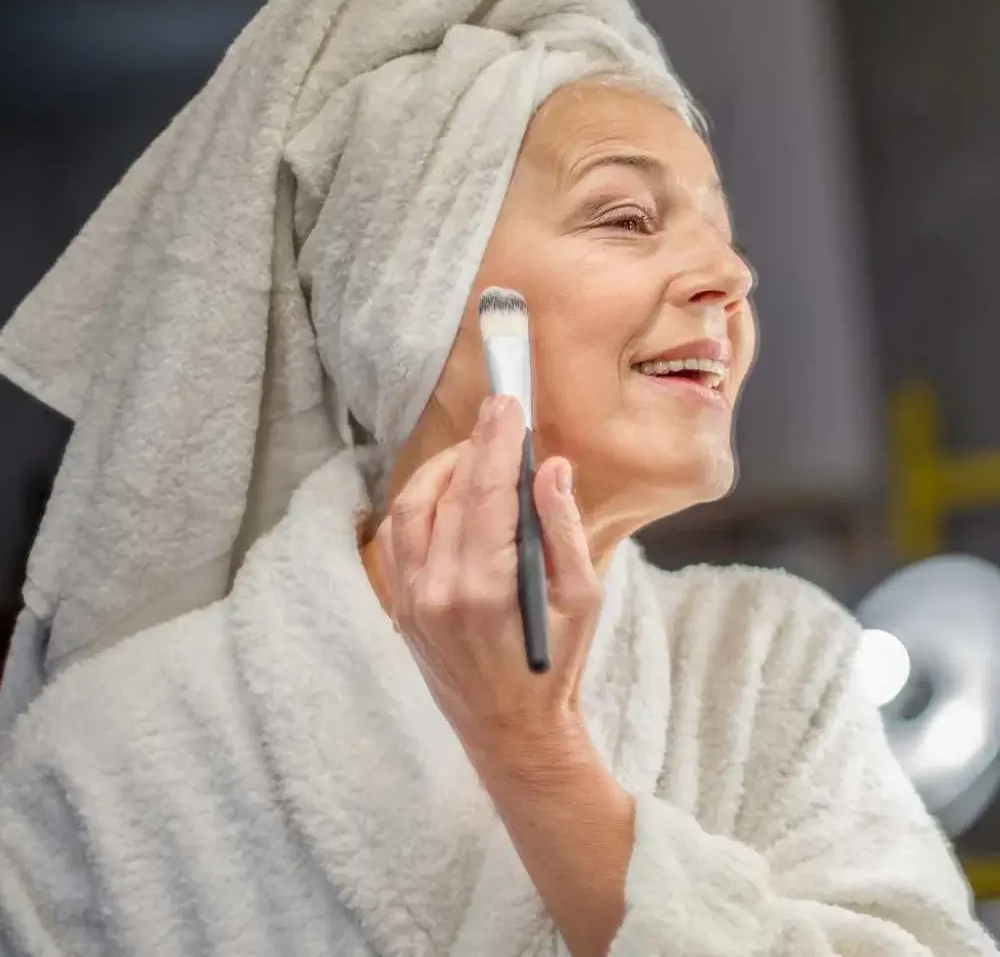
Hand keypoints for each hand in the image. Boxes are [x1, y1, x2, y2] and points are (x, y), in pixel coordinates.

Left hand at [376, 395, 602, 766]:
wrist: (509, 731)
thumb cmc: (555, 666)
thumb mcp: (582, 599)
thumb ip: (562, 529)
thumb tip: (548, 467)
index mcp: (487, 586)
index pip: (485, 490)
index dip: (496, 439)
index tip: (507, 401)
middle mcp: (438, 588)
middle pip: (447, 491)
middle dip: (472, 444)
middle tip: (498, 418)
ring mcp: (411, 598)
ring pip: (410, 507)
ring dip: (441, 470)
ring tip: (474, 454)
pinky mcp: (400, 605)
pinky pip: (397, 537)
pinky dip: (417, 503)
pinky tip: (444, 494)